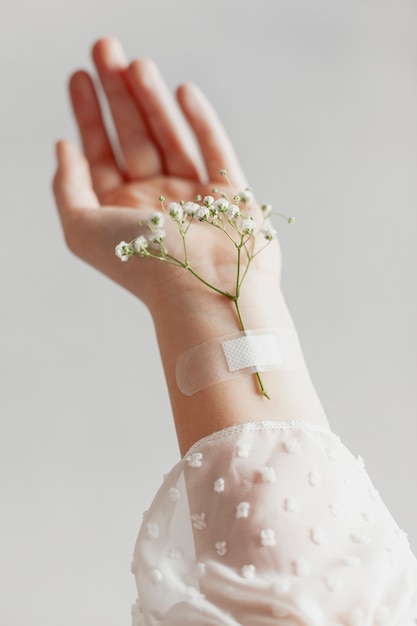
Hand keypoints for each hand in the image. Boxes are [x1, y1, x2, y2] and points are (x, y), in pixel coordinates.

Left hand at [53, 37, 281, 314]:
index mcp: (122, 211)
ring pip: (171, 136)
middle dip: (118, 93)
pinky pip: (214, 150)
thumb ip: (67, 188)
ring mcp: (195, 198)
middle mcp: (157, 202)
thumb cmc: (143, 264)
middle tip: (105, 48)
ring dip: (152, 99)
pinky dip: (201, 121)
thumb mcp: (82, 229)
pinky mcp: (231, 196)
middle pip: (135, 137)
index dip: (89, 114)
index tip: (78, 76)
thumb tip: (63, 146)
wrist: (205, 292)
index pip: (100, 154)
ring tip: (136, 63)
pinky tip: (182, 91)